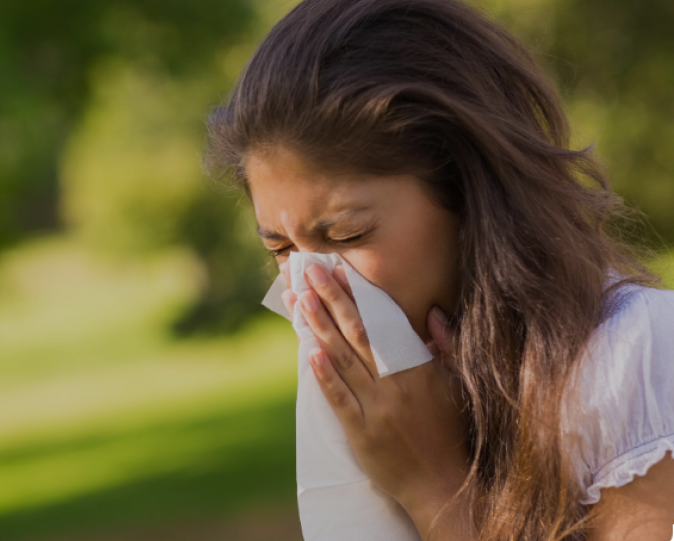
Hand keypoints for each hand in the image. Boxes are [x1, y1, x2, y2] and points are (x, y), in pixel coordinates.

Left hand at [282, 261, 472, 537]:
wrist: (443, 486)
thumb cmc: (451, 432)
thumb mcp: (457, 385)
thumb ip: (446, 347)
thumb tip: (433, 313)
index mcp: (420, 368)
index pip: (383, 322)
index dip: (359, 295)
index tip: (340, 271)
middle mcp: (397, 384)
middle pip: (358, 333)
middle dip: (331, 299)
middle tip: (309, 271)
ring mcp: (378, 409)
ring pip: (343, 360)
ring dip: (320, 327)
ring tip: (300, 298)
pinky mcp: (362, 434)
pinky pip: (340, 400)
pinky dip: (324, 376)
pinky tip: (309, 352)